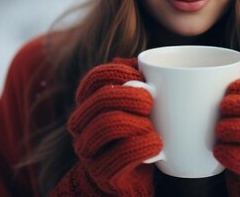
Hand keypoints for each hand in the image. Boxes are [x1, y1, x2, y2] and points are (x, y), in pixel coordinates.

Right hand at [67, 58, 162, 196]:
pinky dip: (143, 147)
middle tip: (152, 102)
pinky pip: (119, 156)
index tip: (145, 77)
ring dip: (137, 122)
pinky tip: (158, 146)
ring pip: (107, 125)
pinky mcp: (102, 173)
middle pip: (101, 99)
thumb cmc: (136, 133)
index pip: (95, 77)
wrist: (130, 179)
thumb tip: (143, 61)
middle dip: (131, 96)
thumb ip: (137, 82)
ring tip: (154, 127)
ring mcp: (89, 150)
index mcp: (88, 102)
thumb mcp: (137, 105)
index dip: (120, 72)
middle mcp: (81, 124)